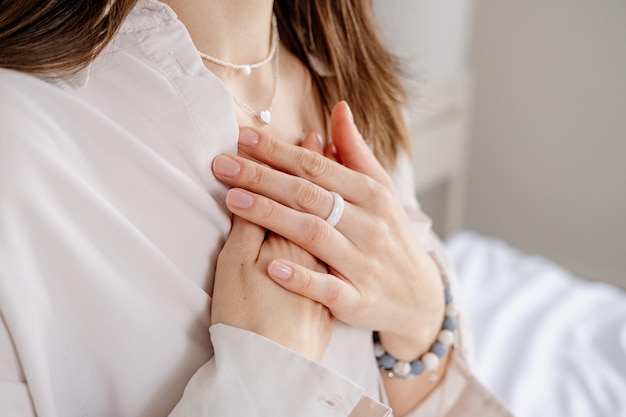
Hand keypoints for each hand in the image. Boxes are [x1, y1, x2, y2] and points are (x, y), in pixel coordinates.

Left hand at [212, 102, 444, 359]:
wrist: (420, 297)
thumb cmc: (391, 235)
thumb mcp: (381, 191)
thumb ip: (356, 152)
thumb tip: (339, 108)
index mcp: (372, 194)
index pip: (318, 166)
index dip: (279, 151)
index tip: (243, 137)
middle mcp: (369, 225)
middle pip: (309, 195)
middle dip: (263, 177)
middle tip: (222, 165)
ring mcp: (364, 264)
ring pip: (314, 234)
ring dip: (272, 216)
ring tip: (233, 201)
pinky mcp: (359, 300)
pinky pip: (328, 288)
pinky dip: (302, 278)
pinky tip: (272, 267)